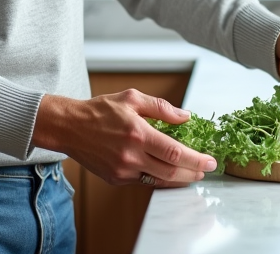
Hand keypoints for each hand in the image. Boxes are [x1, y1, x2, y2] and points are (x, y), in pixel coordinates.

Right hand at [33, 90, 216, 187]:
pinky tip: (170, 173)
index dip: (196, 159)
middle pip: (172, 172)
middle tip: (206, 169)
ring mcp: (123, 171)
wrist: (69, 127)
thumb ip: (161, 107)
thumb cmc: (99, 110)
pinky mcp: (117, 179)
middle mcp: (131, 156)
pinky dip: (161, 179)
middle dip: (193, 172)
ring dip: (180, 179)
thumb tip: (185, 116)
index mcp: (138, 133)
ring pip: (159, 180)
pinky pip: (145, 182)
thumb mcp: (131, 98)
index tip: (210, 160)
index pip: (175, 152)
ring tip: (192, 172)